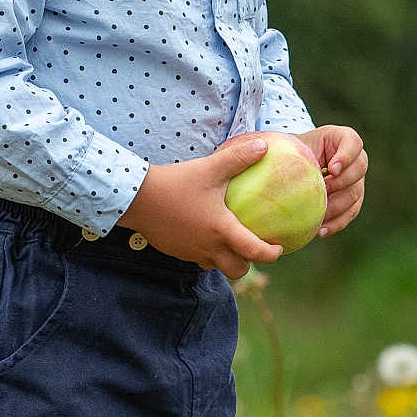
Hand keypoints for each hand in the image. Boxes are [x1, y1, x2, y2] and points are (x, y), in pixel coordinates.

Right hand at [117, 140, 283, 278]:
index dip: (271, 254)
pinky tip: (204, 233)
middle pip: (237, 270)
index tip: (279, 246)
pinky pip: (198, 259)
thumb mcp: (210, 167)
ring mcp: (190, 252)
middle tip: (253, 246)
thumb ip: (238, 158)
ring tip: (230, 239)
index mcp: (222, 230)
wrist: (136, 198)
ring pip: (217, 267)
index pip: (255, 252)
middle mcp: (208, 247)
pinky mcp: (176, 251)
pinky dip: (207, 252)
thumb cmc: (176, 183)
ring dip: (227, 259)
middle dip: (249, 262)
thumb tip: (263, 145)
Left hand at [293, 125, 366, 236]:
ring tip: (320, 216)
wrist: (293, 165)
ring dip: (338, 206)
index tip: (331, 169)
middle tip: (324, 191)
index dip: (346, 155)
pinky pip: (349, 213)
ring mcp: (355, 181)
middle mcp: (354, 159)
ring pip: (355, 194)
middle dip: (342, 182)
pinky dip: (336, 223)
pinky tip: (319, 231)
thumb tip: (260, 151)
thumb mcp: (290, 144)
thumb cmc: (291, 150)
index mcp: (341, 139)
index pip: (353, 143)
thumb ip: (284, 147)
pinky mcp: (351, 200)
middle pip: (359, 169)